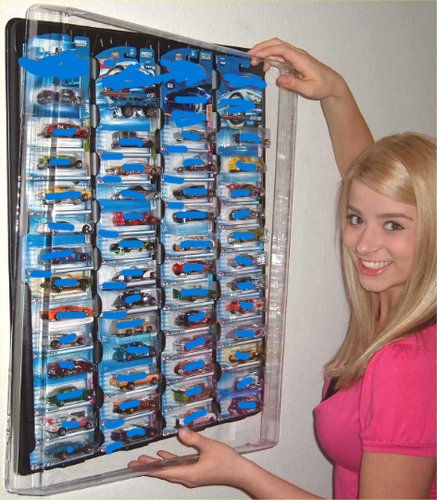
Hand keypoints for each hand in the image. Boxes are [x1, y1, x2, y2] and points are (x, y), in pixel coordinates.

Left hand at [128, 428, 250, 488]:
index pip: (164, 472)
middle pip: (164, 472)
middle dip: (148, 467)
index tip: (135, 467)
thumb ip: (194, 439)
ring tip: (144, 459)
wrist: (240, 472)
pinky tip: (164, 455)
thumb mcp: (209, 447)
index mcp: (189, 474)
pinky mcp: (196, 472)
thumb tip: (180, 432)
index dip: (149, 468)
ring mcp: (192, 475)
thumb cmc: (226, 461)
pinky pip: (178, 467)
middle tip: (132, 464)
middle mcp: (188, 477)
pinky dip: (170, 461)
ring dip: (157, 465)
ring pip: (170, 470)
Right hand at [248, 38, 347, 100]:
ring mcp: (296, 56)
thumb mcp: (309, 89)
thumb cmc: (323, 86)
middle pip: (277, 44)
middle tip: (250, 57)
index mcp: (301, 60)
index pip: (281, 49)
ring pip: (278, 47)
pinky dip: (270, 56)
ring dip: (265, 51)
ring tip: (255, 61)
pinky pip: (280, 54)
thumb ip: (294, 84)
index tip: (256, 56)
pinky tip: (266, 65)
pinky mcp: (295, 60)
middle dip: (262, 48)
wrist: (332, 84)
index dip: (267, 51)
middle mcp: (298, 55)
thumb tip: (279, 80)